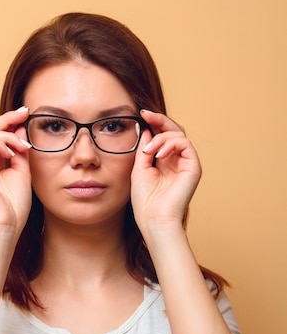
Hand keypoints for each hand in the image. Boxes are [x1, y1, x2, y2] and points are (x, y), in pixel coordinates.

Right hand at [0, 107, 31, 234]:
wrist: (7, 223)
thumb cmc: (15, 204)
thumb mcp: (23, 171)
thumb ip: (20, 150)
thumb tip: (21, 128)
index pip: (0, 135)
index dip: (12, 122)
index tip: (27, 113)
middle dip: (9, 119)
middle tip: (24, 112)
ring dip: (8, 135)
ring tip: (22, 146)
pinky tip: (11, 152)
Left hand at [131, 110, 201, 232]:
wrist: (154, 218)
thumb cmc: (145, 200)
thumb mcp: (139, 168)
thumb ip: (144, 148)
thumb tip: (148, 128)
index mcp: (164, 161)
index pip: (163, 135)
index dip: (155, 123)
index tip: (141, 115)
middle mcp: (177, 160)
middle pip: (174, 130)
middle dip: (160, 120)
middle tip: (146, 115)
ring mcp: (186, 163)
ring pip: (179, 135)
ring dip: (161, 137)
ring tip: (148, 151)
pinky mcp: (194, 167)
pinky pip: (186, 144)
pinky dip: (171, 144)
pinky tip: (158, 155)